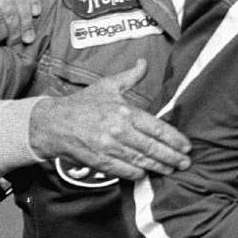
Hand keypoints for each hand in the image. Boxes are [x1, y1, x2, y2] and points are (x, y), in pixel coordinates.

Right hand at [28, 60, 190, 179]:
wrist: (51, 123)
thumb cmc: (82, 104)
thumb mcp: (107, 86)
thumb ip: (130, 76)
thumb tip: (143, 62)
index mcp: (125, 112)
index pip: (158, 128)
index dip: (174, 139)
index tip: (186, 146)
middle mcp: (119, 130)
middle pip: (153, 147)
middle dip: (172, 157)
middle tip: (185, 163)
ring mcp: (108, 147)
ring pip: (141, 160)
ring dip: (159, 167)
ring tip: (172, 169)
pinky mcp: (98, 160)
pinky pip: (123, 170)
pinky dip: (136, 174)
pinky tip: (147, 174)